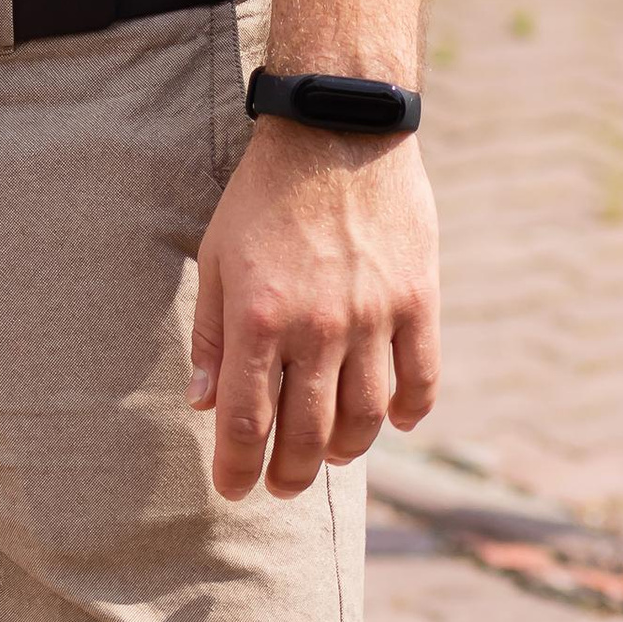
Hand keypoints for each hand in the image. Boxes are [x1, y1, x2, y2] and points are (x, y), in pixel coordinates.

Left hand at [189, 118, 439, 498]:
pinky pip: (420, 379)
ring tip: (329, 457)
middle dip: (290, 473)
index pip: (248, 420)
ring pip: (366, 418)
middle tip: (280, 487)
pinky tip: (391, 422)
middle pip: (309, 433)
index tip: (232, 491)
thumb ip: (212, 335)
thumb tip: (203, 405)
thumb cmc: (263, 195)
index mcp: (260, 316)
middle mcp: (318, 326)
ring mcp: (373, 317)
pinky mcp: (417, 301)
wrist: (334, 130)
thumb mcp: (217, 255)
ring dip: (347, 451)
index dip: (238, 466)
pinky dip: (408, 412)